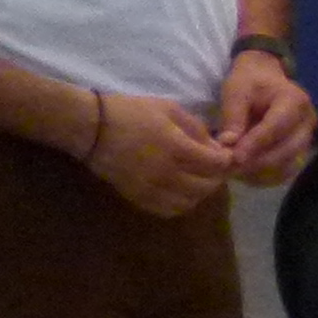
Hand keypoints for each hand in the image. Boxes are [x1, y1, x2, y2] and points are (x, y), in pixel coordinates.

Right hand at [81, 91, 234, 217]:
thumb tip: (215, 146)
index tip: (225, 153)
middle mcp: (168, 173)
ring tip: (197, 179)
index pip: (217, 163)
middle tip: (214, 166)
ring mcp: (153, 189)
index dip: (226, 160)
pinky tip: (180, 190)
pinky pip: (170, 210)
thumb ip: (196, 128)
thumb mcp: (168, 108)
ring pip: (191, 201)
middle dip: (217, 176)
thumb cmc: (130, 112)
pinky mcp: (140, 198)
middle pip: (207, 186)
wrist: (91, 130)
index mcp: (177, 147)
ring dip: (200, 192)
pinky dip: (182, 203)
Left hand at [215, 52, 317, 186]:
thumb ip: (232, 117)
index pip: (276, 128)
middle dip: (258, 162)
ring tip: (237, 171)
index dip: (255, 145)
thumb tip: (227, 144)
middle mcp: (307, 120)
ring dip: (263, 170)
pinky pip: (288, 165)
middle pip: (287, 149)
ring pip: (289, 161)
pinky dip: (269, 172)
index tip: (234, 158)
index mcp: (294, 101)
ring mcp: (308, 135)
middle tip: (232, 169)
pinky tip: (248, 172)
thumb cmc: (249, 82)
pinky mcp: (302, 146)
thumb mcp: (235, 92)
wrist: (265, 77)